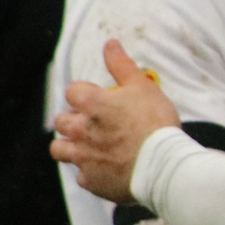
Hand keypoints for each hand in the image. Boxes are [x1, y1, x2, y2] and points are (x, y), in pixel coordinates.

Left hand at [50, 40, 180, 203]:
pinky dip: (91, 171)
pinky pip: (82, 175)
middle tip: (96, 124)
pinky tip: (108, 168)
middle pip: (61, 120)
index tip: (102, 100)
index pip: (73, 91)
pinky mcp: (90, 180)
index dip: (87, 94)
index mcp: (90, 103)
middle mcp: (79, 129)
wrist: (164, 165)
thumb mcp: (143, 87)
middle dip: (74, 120)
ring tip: (90, 146)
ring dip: (71, 146)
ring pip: (60, 149)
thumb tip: (110, 44)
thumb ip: (121, 65)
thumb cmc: (156, 124)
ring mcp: (82, 156)